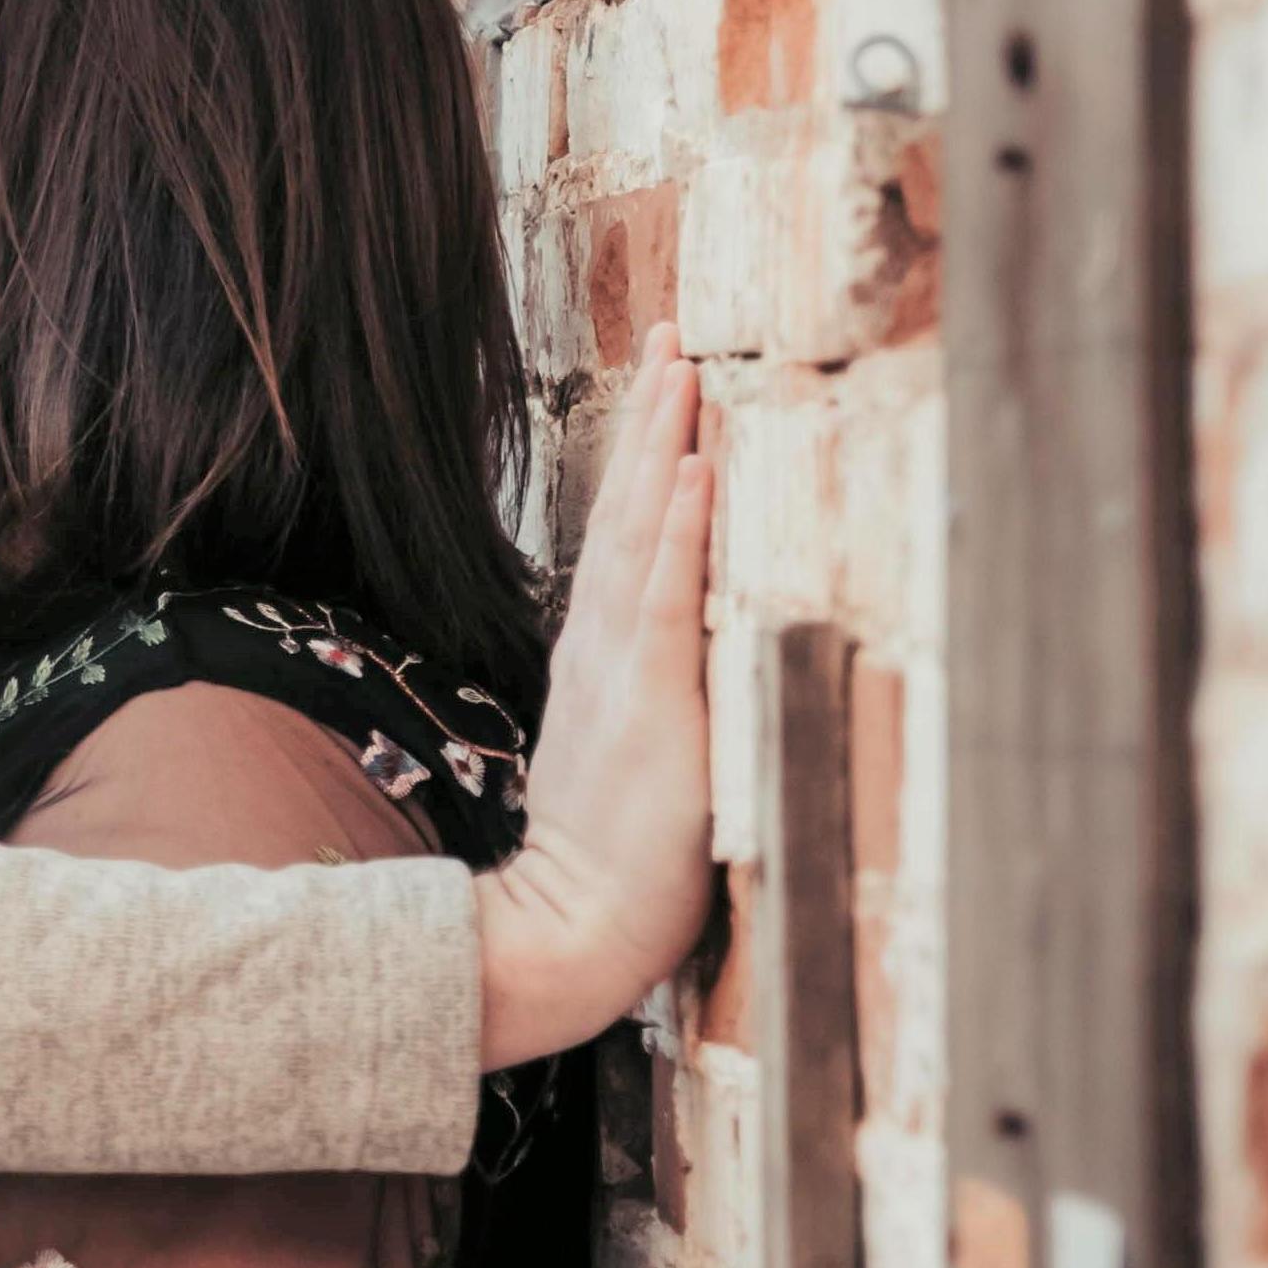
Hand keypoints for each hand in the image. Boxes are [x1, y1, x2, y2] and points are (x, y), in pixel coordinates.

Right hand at [475, 326, 718, 1066]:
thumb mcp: (626, 775)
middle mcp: (605, 652)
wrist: (570, 934)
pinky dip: (682, 526)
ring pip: (647, 534)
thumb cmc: (602, 875)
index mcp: (600, 667)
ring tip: (684, 364)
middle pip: (630, 513)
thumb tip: (665, 692)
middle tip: (674, 332)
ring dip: (668, 444)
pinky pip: (668, 595)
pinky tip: (698, 465)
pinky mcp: (653, 702)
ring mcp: (625, 671)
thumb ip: (639, 719)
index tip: (664, 386)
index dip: (643, 463)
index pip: (624, 545)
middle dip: (654, 419)